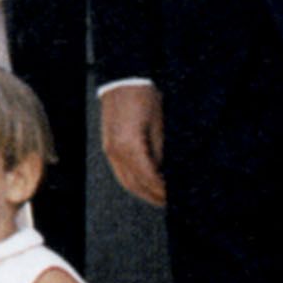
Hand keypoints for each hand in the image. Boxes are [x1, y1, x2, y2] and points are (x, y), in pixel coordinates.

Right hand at [101, 82, 166, 208]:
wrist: (124, 80)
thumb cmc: (144, 98)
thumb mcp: (159, 127)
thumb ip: (160, 153)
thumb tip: (164, 173)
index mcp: (130, 146)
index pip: (149, 178)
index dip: (162, 190)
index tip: (173, 197)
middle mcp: (116, 152)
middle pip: (135, 185)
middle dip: (152, 196)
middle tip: (167, 202)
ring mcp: (110, 150)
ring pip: (125, 181)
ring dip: (142, 191)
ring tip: (157, 196)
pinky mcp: (109, 146)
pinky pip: (120, 171)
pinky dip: (133, 180)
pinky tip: (144, 182)